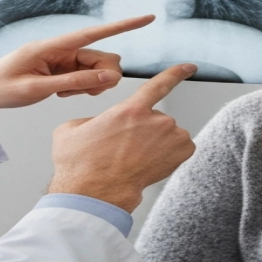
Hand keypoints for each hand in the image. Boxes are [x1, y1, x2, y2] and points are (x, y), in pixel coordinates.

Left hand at [0, 15, 153, 122]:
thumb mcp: (38, 89)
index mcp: (52, 46)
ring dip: (89, 85)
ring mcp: (63, 59)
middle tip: (78, 92)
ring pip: (96, 70)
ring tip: (62, 93)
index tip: (147, 18)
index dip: (124, 25)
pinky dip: (82, 88)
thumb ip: (75, 83)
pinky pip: (86, 77)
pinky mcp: (62, 69)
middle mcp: (61, 49)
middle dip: (101, 77)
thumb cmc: (2, 87)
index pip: (95, 33)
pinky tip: (61, 92)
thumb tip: (108, 78)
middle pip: (102, 57)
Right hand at [47, 63, 197, 212]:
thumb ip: (92, 120)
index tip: (189, 67)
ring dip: (156, 144)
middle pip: (156, 119)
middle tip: (125, 149)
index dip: (176, 73)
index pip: (159, 84)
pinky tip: (150, 164)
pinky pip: (180, 149)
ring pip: (167, 135)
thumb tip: (97, 125)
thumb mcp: (72, 130)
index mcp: (130, 109)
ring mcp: (170, 137)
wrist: (94, 193)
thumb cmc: (81, 166)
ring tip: (134, 160)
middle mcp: (155, 120)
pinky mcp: (180, 154)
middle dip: (144, 131)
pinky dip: (169, 155)